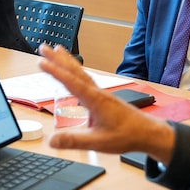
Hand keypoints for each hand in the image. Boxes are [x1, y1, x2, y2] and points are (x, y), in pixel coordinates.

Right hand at [38, 44, 174, 163]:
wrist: (147, 133)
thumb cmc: (126, 135)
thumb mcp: (98, 141)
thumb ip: (74, 140)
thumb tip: (51, 140)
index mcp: (94, 100)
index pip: (71, 82)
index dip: (55, 71)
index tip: (42, 62)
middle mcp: (97, 93)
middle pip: (75, 71)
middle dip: (58, 59)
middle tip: (44, 47)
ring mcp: (101, 94)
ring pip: (81, 73)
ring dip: (68, 61)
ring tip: (58, 50)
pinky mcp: (104, 98)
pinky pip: (87, 79)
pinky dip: (77, 72)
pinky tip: (74, 74)